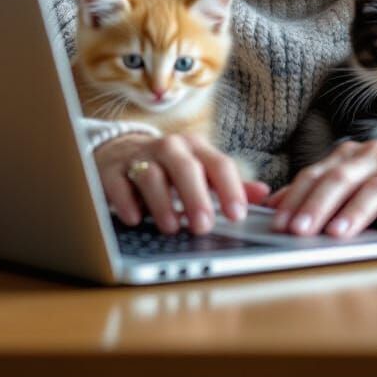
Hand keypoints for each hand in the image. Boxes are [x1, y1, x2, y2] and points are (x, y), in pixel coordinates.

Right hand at [95, 132, 269, 234]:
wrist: (120, 150)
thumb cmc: (169, 167)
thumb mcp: (200, 169)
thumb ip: (228, 183)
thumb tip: (264, 194)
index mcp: (195, 148)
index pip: (218, 164)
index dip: (230, 189)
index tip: (238, 215)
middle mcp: (169, 148)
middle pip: (185, 166)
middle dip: (196, 196)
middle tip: (204, 226)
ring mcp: (139, 157)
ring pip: (152, 174)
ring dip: (162, 202)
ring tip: (173, 228)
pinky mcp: (112, 170)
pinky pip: (118, 184)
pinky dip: (127, 202)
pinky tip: (135, 219)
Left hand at [266, 140, 376, 237]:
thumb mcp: (353, 181)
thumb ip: (318, 191)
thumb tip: (273, 206)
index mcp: (349, 156)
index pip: (316, 174)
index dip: (295, 198)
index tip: (278, 223)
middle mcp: (372, 157)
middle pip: (340, 179)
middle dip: (318, 206)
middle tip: (299, 231)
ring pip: (374, 189)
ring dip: (354, 212)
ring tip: (338, 234)